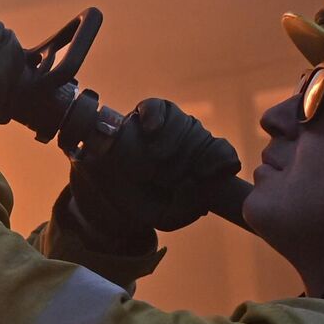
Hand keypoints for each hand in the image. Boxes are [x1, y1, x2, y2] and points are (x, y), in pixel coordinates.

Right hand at [67, 98, 239, 252]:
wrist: (100, 191)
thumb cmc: (139, 201)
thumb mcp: (166, 217)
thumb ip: (187, 210)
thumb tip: (195, 183)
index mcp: (200, 164)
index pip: (223, 154)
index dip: (219, 160)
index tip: (204, 173)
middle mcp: (189, 140)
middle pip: (202, 139)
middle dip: (186, 158)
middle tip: (165, 176)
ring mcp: (168, 125)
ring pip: (183, 122)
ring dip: (171, 142)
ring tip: (154, 158)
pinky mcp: (144, 113)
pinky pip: (157, 106)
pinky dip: (156, 116)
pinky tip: (150, 130)